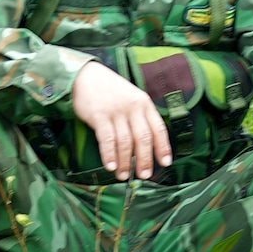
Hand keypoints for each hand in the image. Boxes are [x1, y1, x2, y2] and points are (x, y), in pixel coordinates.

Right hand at [73, 59, 170, 179]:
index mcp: (144, 104)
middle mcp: (133, 108)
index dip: (163, 147)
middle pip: (143, 138)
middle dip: (145, 160)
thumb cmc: (111, 91)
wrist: (86, 75)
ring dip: (125, 162)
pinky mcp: (99, 116)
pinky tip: (110, 166)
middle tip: (144, 176)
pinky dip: (109, 155)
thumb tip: (146, 147)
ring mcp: (116, 112)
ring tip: (123, 176)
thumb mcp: (132, 98)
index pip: (158, 128)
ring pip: (125, 142)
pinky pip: (107, 140)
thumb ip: (140, 117)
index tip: (165, 163)